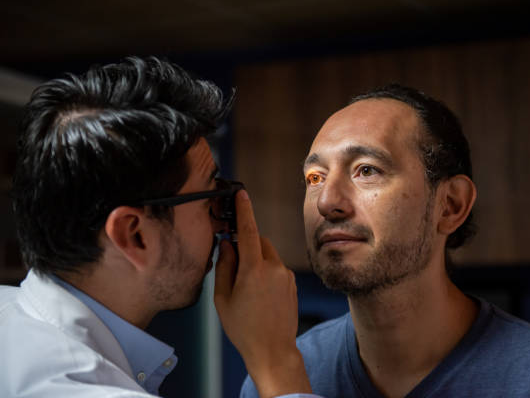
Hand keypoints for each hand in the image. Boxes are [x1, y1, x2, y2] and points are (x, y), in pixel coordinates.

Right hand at [214, 190, 311, 397]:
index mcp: (253, 270)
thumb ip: (224, 266)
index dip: (244, 211)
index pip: (248, 231)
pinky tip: (259, 295)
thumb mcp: (223, 298)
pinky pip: (276, 267)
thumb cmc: (243, 328)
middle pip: (259, 242)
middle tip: (234, 266)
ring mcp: (286, 275)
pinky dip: (266, 271)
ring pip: (268, 254)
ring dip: (256, 260)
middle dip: (247, 245)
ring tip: (247, 288)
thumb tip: (227, 244)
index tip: (241, 194)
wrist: (273, 350)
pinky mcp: (292, 283)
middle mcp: (274, 268)